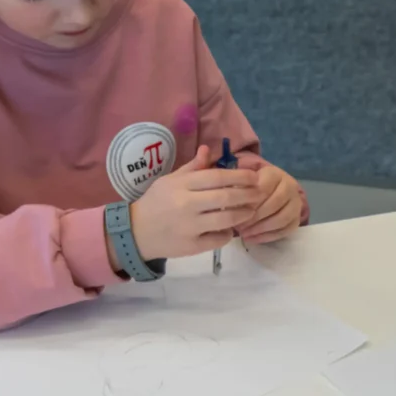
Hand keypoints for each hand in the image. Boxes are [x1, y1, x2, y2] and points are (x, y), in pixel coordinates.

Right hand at [125, 141, 260, 261]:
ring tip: (251, 211)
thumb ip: (192, 167)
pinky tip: (230, 228)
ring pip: (226, 219)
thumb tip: (208, 149)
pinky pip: (219, 239)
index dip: (239, 176)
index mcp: (181, 185)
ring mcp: (190, 226)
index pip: (217, 177)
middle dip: (248, 194)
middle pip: (226, 197)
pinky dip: (228, 233)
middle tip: (259, 193)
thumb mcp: (169, 181)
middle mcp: (187, 204)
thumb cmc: (155, 203)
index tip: (254, 176)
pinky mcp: (192, 246)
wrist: (136, 232)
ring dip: (243, 214)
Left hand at [235, 154, 304, 244]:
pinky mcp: (296, 218)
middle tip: (238, 226)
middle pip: (274, 203)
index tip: (234, 211)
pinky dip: (267, 237)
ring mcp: (295, 203)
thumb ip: (237, 186)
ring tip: (244, 234)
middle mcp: (289, 186)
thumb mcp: (242, 180)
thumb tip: (227, 200)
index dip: (249, 201)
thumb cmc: (251, 186)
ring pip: (281, 218)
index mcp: (275, 174)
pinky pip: (285, 230)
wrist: (271, 190)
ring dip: (261, 228)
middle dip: (255, 217)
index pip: (264, 188)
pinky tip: (252, 239)